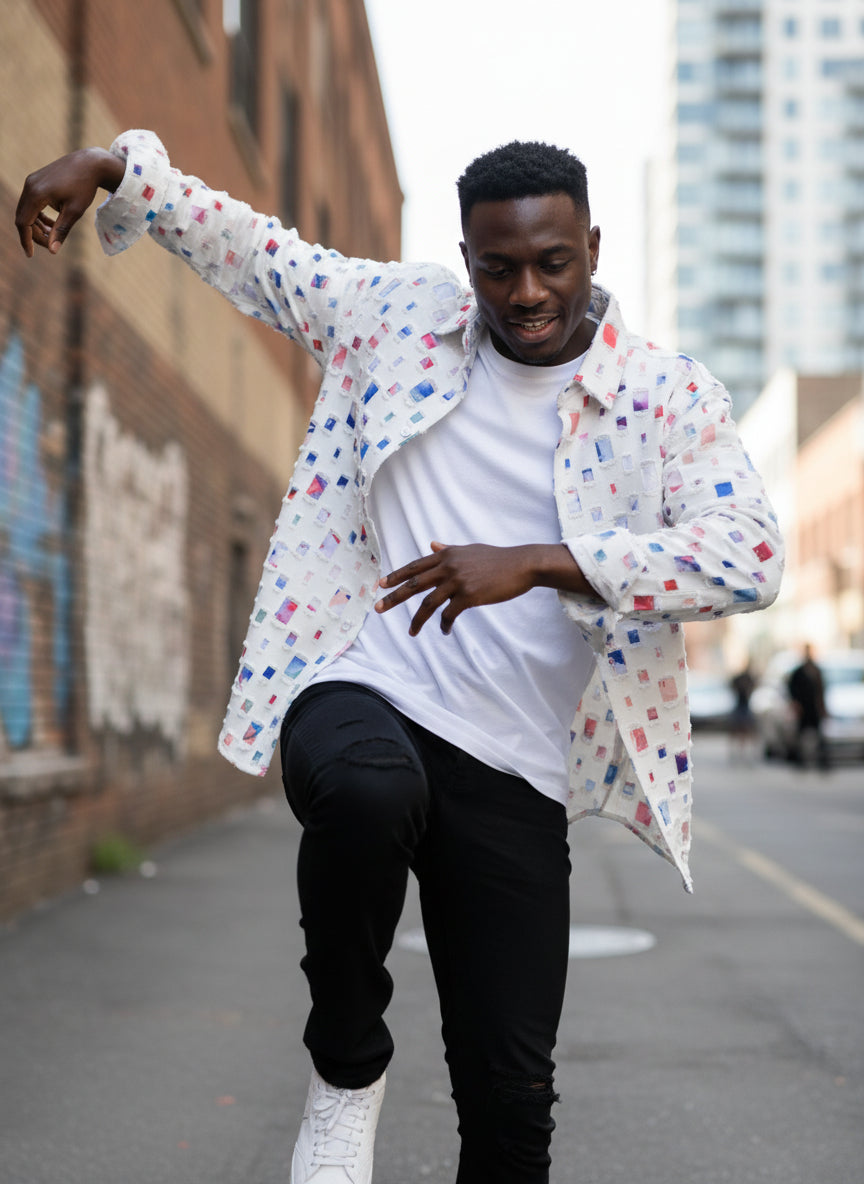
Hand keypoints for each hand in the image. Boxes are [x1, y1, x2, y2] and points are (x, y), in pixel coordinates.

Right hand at [15, 147, 124, 256]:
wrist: (89, 163)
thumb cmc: (84, 188)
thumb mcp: (74, 212)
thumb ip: (61, 231)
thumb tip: (52, 251)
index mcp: (37, 194)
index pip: (24, 222)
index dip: (26, 240)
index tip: (31, 255)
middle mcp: (30, 186)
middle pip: (23, 217)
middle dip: (33, 234)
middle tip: (48, 244)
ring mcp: (31, 181)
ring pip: (26, 210)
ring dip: (36, 225)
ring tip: (51, 235)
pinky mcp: (36, 180)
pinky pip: (31, 202)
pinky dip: (39, 215)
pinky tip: (51, 223)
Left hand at [375, 541, 538, 635]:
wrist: (521, 564)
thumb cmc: (496, 558)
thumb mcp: (469, 550)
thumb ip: (448, 549)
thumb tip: (431, 543)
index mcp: (446, 554)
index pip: (415, 567)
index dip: (396, 576)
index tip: (380, 585)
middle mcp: (448, 566)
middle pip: (414, 584)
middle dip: (394, 597)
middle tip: (378, 608)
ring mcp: (458, 581)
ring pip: (429, 603)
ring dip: (418, 620)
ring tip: (412, 632)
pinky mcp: (469, 595)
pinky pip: (449, 614)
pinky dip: (444, 624)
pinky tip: (444, 631)